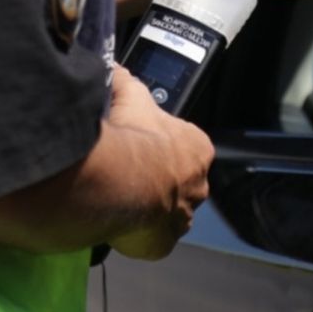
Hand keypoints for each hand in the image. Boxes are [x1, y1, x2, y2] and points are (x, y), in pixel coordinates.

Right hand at [106, 67, 212, 259]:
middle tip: (125, 175)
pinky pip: (151, 239)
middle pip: (178, 182)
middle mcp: (198, 184)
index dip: (159, 146)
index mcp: (196, 148)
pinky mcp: (165, 243)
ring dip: (146, 208)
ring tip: (118, 199)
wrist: (123, 181)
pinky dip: (136, 233)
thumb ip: (124, 82)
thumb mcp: (129, 96)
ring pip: (166, 212)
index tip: (138, 147)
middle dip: (156, 180)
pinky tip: (117, 223)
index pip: (184, 146)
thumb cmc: (132, 137)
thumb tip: (114, 68)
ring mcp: (183, 217)